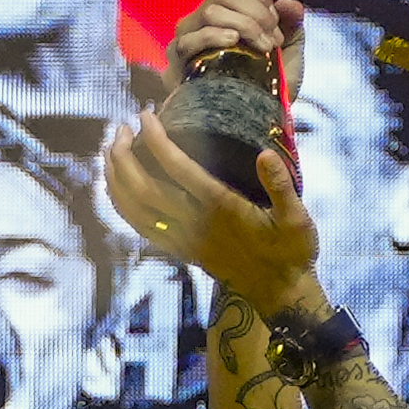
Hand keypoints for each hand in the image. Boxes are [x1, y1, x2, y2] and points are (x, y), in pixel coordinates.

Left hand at [105, 109, 323, 318]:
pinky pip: (141, 228)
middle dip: (123, 155)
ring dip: (115, 179)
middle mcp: (196, 224)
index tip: (145, 115)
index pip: (177, 168)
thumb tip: (265, 154)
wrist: (280, 294)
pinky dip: (122, 206)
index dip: (156, 139)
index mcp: (221, 208)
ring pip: (134, 210)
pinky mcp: (182, 251)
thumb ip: (281, 185)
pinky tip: (117, 188)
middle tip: (120, 128)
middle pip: (143, 188)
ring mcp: (185, 240)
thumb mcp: (298, 218)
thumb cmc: (292, 252)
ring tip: (110, 151)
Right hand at [165, 0, 304, 95]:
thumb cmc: (269, 86)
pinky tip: (233, 42)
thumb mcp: (290, 53)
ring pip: (211, 12)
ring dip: (244, 25)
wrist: (256, 123)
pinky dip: (214, 35)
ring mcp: (187, 40)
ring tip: (263, 47)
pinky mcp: (177, 63)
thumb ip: (293, 24)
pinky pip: (190, 39)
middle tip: (274, 39)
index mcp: (223, 11)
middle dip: (256, 12)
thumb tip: (289, 1)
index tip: (276, 19)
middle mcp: (201, 20)